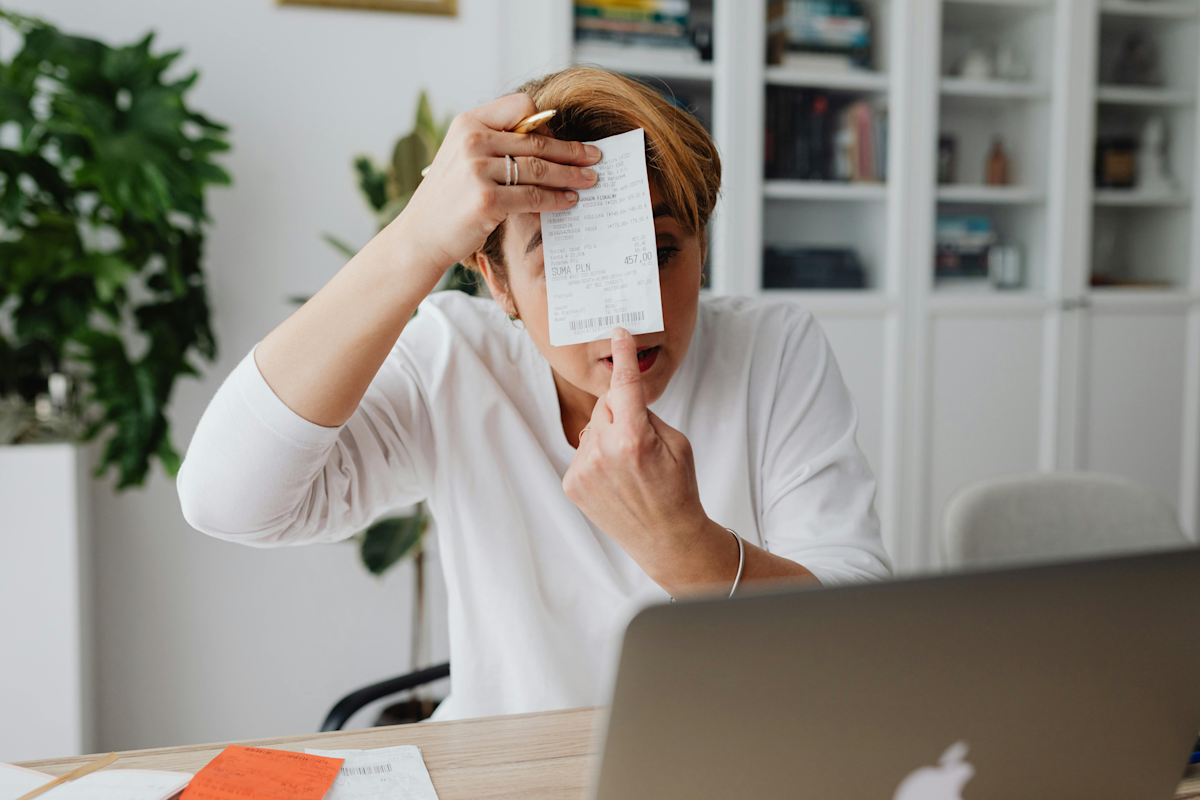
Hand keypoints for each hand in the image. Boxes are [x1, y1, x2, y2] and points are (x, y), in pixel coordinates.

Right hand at [394, 93, 600, 278]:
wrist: (421, 235)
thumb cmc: (449, 198)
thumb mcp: (463, 157)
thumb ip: (495, 143)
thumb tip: (547, 141)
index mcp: (468, 123)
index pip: (520, 106)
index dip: (546, 124)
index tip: (562, 140)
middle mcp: (472, 141)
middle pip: (536, 140)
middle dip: (571, 151)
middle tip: (595, 158)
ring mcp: (477, 171)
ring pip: (539, 169)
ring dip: (570, 175)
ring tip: (589, 180)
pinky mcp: (486, 201)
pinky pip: (533, 197)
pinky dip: (556, 198)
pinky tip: (569, 200)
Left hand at [563, 327, 730, 590]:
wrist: (666, 539)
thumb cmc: (678, 489)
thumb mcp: (677, 444)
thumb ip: (647, 416)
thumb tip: (622, 402)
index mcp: (634, 437)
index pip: (625, 385)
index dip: (623, 356)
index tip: (619, 332)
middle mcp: (604, 450)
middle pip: (606, 406)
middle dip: (622, 413)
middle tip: (642, 443)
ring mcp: (584, 468)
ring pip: (593, 429)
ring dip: (608, 438)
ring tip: (629, 469)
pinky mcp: (572, 483)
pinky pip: (583, 452)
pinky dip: (597, 458)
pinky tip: (615, 481)